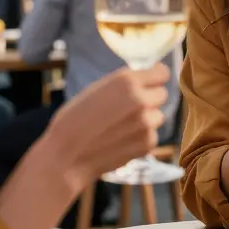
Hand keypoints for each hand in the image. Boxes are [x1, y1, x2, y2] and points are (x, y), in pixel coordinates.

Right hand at [43, 64, 169, 186]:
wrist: (67, 156)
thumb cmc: (74, 120)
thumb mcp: (96, 90)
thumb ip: (123, 85)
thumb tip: (143, 82)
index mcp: (127, 81)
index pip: (162, 73)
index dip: (155, 79)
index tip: (150, 84)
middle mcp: (141, 99)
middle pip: (162, 94)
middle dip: (150, 100)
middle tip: (131, 109)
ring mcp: (146, 123)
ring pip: (158, 116)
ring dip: (147, 120)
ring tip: (123, 127)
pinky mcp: (147, 143)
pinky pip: (152, 136)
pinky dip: (142, 139)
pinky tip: (122, 141)